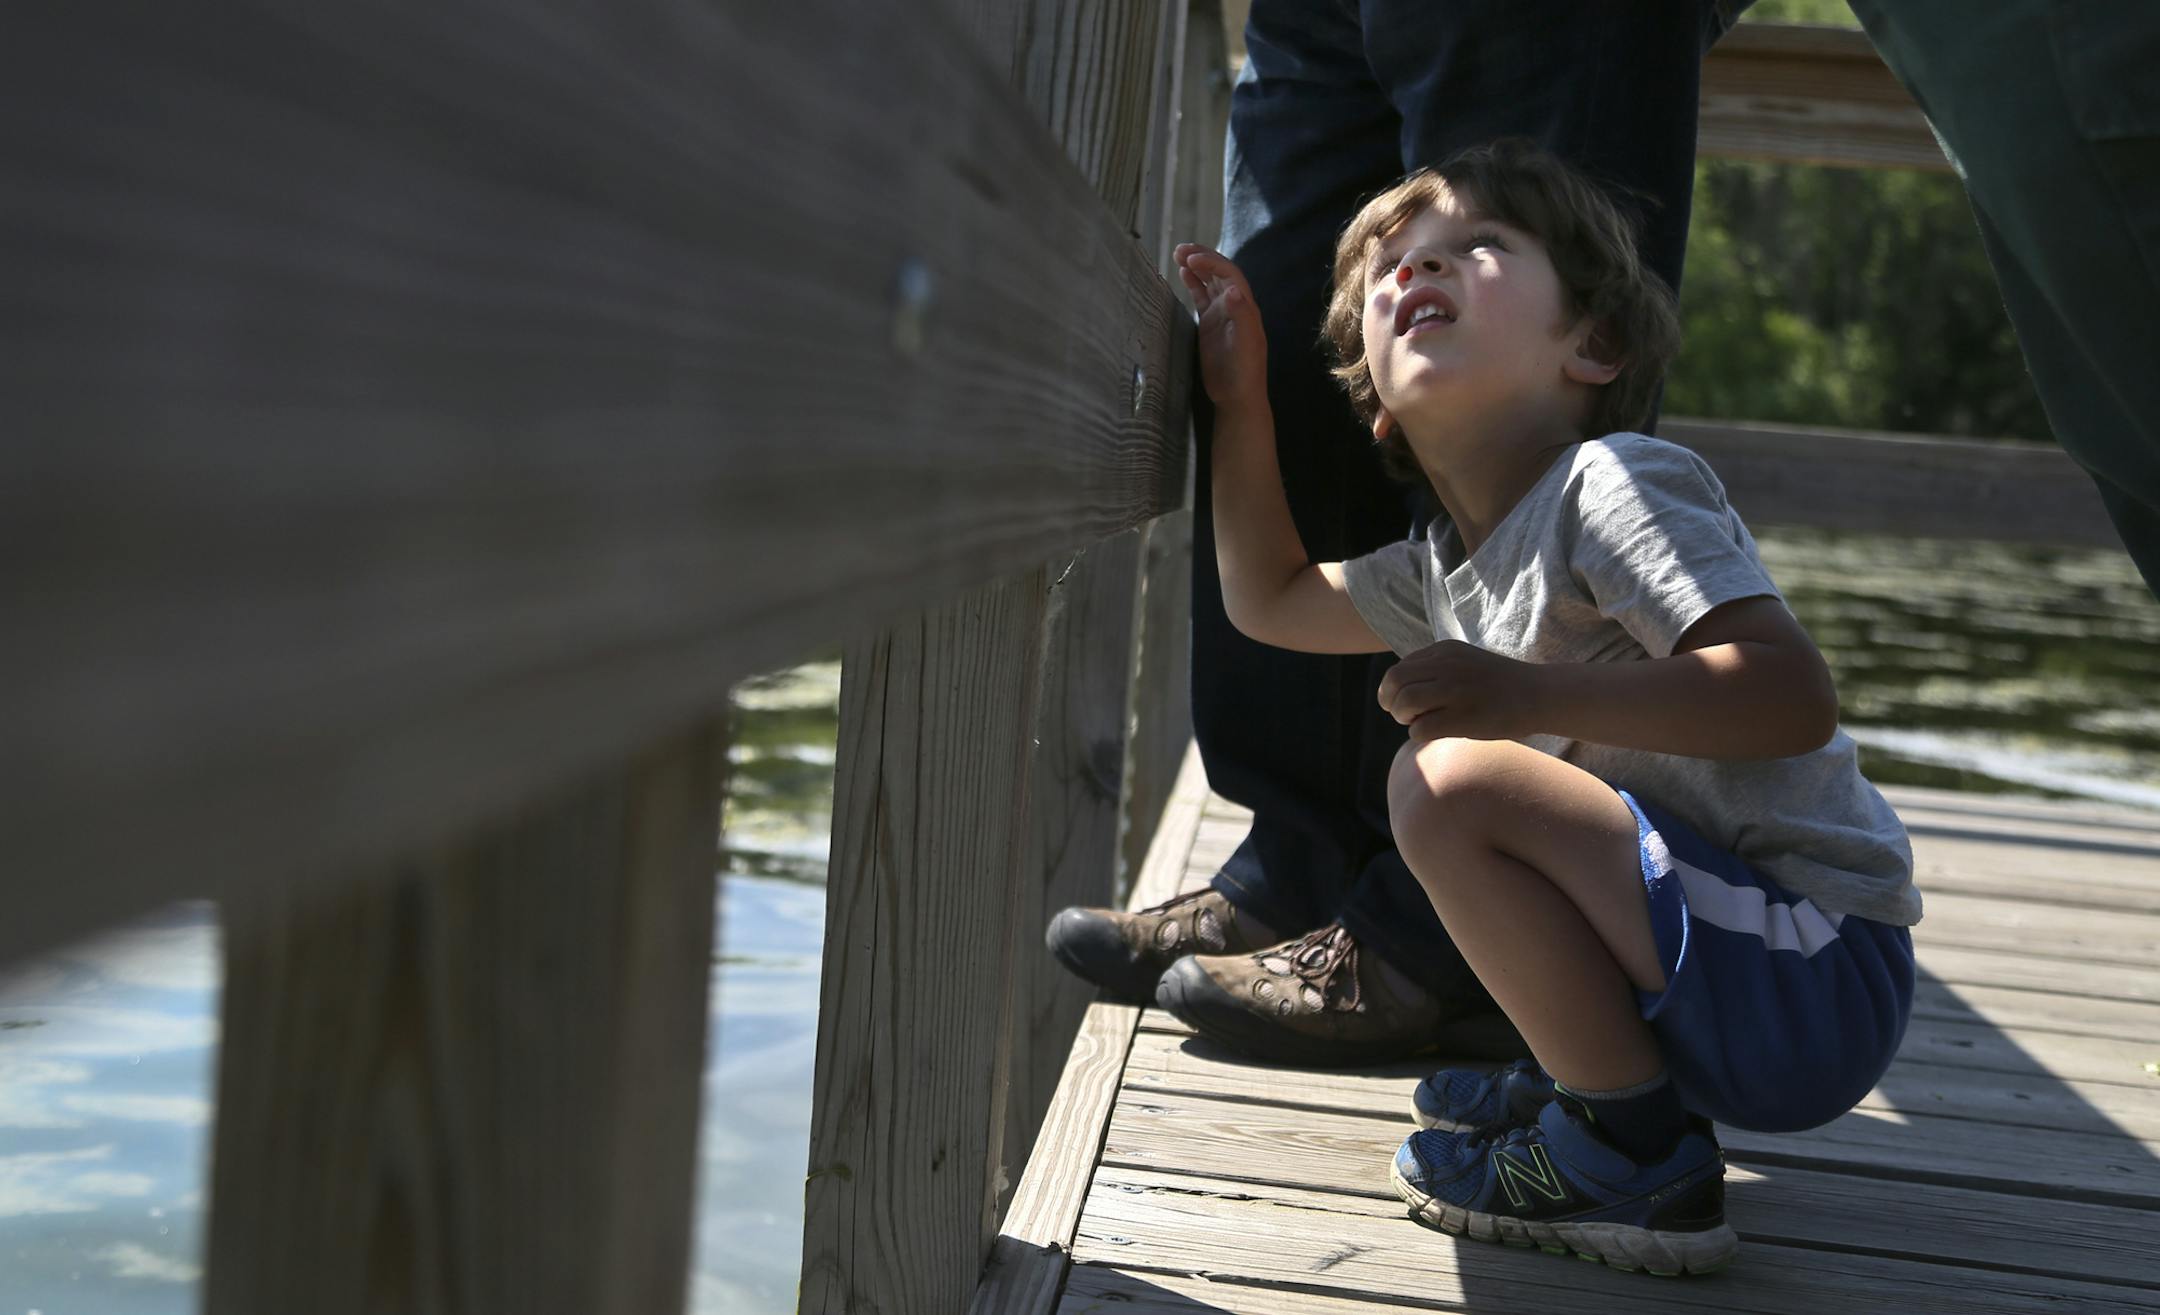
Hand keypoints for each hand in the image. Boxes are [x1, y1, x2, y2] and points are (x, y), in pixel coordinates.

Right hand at [1173, 243, 1266, 412]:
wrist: (1237, 395)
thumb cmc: (1244, 371)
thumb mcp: (1245, 344)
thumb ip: (1241, 316)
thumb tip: (1232, 289)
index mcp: (1245, 306)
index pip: (1229, 274)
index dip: (1211, 262)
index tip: (1191, 259)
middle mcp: (1234, 305)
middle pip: (1219, 272)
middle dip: (1202, 257)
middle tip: (1181, 249)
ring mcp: (1221, 313)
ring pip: (1209, 282)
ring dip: (1196, 266)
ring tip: (1178, 254)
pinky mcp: (1210, 324)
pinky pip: (1201, 297)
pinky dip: (1193, 283)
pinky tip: (1182, 273)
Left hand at [1377, 641, 1545, 742]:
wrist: (1539, 695)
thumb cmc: (1498, 686)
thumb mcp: (1464, 663)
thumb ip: (1434, 669)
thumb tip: (1396, 691)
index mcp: (1445, 650)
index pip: (1399, 669)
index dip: (1394, 690)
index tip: (1407, 703)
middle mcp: (1447, 665)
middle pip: (1394, 682)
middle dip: (1391, 703)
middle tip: (1406, 716)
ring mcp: (1456, 689)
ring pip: (1404, 703)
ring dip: (1404, 718)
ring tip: (1421, 723)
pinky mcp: (1464, 716)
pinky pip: (1420, 729)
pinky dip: (1420, 735)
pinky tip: (1436, 734)